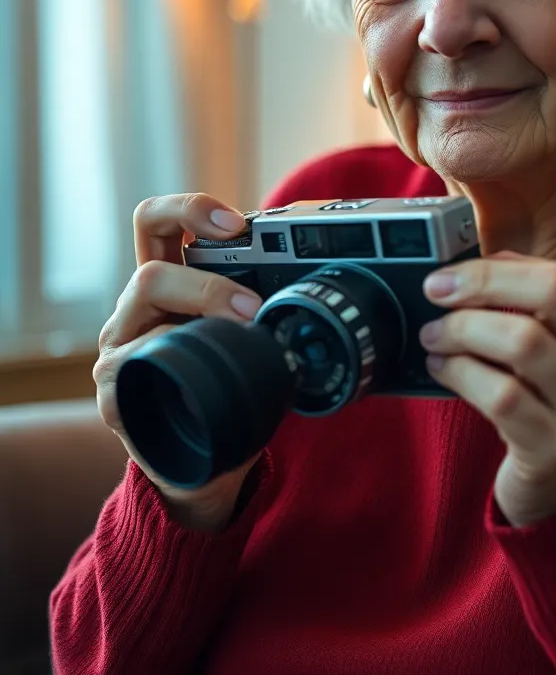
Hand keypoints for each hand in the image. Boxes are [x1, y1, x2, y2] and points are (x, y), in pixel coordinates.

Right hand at [93, 194, 265, 531]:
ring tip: (243, 326)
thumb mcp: (245, 340)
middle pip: (149, 250)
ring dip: (202, 301)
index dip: (194, 208)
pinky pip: (131, 362)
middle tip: (251, 300)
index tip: (239, 223)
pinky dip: (169, 357)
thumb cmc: (225, 390)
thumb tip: (322, 288)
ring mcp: (120, 346)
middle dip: (203, 260)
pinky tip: (193, 376)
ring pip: (145, 291)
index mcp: (169, 284)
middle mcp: (138, 307)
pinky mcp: (114, 392)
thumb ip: (264, 309)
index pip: (160, 222)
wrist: (201, 466)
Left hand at [420, 254, 555, 527]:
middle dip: (481, 288)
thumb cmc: (554, 405)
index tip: (450, 275)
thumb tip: (478, 262)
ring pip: (523, 343)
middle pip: (548, 298)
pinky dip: (461, 374)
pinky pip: (502, 396)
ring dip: (464, 332)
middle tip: (436, 296)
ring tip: (434, 337)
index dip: (496, 269)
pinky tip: (442, 369)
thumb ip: (533, 305)